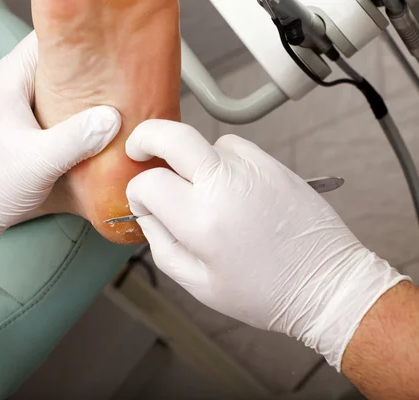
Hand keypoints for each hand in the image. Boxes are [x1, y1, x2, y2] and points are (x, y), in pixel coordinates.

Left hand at [0, 32, 120, 267]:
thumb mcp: (40, 163)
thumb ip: (79, 138)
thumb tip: (113, 117)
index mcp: (6, 81)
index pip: (44, 38)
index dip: (77, 38)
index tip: (107, 45)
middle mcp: (0, 85)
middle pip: (46, 57)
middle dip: (79, 61)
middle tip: (113, 71)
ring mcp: (0, 104)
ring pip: (44, 80)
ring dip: (70, 85)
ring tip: (103, 93)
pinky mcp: (4, 123)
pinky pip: (38, 101)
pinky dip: (60, 103)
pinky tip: (79, 119)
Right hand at [125, 120, 408, 369]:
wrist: (325, 283)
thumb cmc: (262, 292)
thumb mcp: (198, 284)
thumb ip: (160, 244)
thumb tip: (147, 213)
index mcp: (201, 221)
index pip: (149, 183)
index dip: (137, 192)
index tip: (143, 201)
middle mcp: (225, 185)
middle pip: (171, 135)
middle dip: (145, 138)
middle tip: (138, 151)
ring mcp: (252, 168)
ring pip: (202, 142)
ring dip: (189, 159)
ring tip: (199, 188)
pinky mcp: (272, 164)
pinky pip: (232, 148)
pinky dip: (220, 161)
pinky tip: (229, 188)